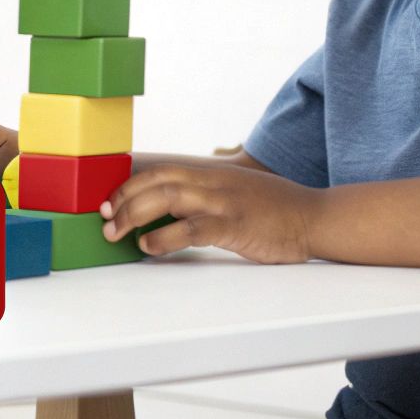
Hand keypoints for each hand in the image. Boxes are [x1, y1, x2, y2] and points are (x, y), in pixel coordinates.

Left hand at [100, 163, 324, 263]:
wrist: (316, 217)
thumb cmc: (274, 211)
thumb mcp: (235, 193)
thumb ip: (204, 197)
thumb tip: (170, 210)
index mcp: (210, 174)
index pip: (160, 172)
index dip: (129, 185)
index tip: (108, 203)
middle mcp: (212, 182)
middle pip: (156, 181)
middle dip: (122, 200)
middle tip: (104, 221)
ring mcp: (224, 202)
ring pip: (167, 198)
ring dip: (134, 215)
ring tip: (116, 234)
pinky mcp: (235, 225)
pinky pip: (192, 228)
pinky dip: (165, 237)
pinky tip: (149, 246)